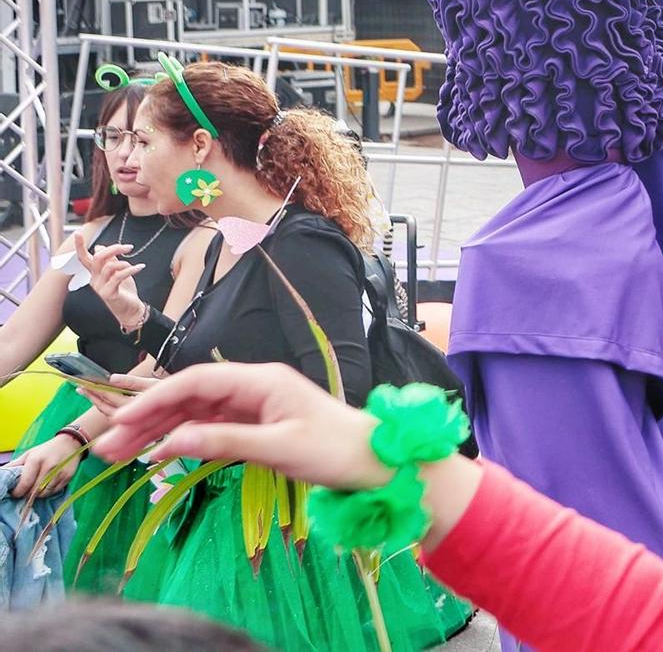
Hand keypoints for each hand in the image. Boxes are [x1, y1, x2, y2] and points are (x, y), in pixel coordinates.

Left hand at [9, 435, 80, 498]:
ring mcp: (59, 473)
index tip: (15, 493)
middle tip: (24, 492)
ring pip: (44, 494)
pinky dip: (48, 492)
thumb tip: (2, 475)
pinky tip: (46, 486)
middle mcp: (48, 467)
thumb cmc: (46, 450)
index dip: (17, 492)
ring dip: (37, 495)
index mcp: (36, 460)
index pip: (24, 484)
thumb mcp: (29, 454)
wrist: (70, 443)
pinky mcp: (67, 477)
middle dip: (26, 494)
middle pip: (33, 491)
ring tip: (35, 489)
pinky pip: (54, 492)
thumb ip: (15, 465)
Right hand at [79, 238, 146, 331]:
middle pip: (98, 258)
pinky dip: (131, 269)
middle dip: (113, 249)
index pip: (84, 258)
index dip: (80, 246)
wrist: (130, 309)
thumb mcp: (118, 271)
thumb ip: (110, 259)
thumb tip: (99, 246)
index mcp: (95, 273)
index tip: (78, 232)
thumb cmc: (124, 289)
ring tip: (137, 265)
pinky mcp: (108, 294)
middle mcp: (94, 279)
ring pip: (108, 267)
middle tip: (129, 247)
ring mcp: (99, 287)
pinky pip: (118, 276)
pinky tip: (140, 267)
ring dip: (124, 262)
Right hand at [93, 364, 387, 490]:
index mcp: (262, 380)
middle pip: (189, 397)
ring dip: (158, 431)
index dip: (155, 399)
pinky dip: (183, 439)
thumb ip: (224, 442)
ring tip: (119, 454)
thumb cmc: (335, 450)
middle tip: (108, 447)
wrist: (376, 460)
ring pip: (195, 413)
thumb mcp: (278, 447)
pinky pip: (210, 427)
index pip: (196, 382)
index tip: (121, 420)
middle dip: (147, 418)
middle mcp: (255, 386)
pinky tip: (156, 454)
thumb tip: (170, 441)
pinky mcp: (257, 424)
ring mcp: (255, 404)